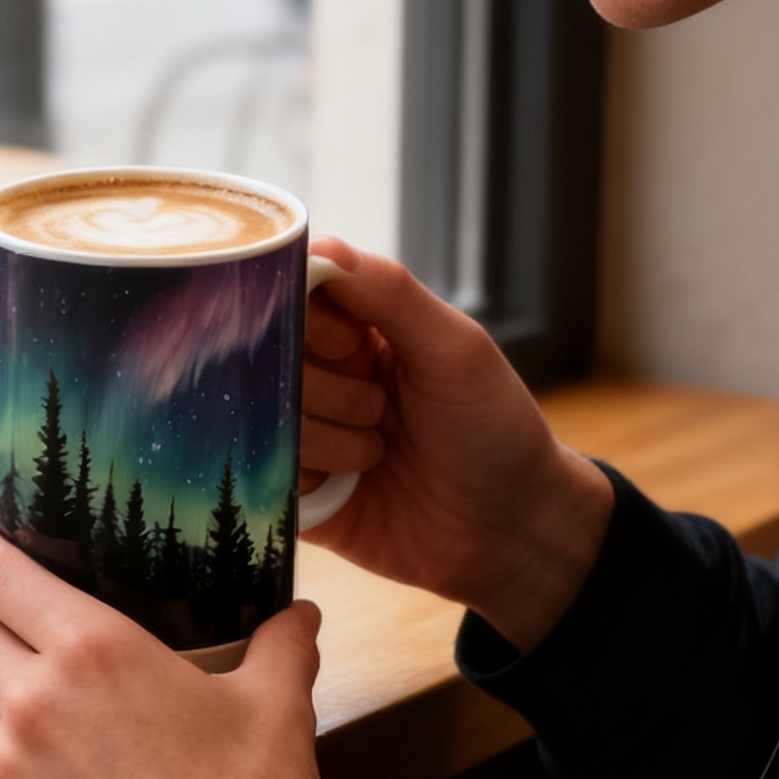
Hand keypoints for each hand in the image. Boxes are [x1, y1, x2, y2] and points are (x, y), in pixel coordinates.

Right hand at [301, 237, 613, 650]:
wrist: (513, 534)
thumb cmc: (496, 431)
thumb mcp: (455, 350)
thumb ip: (390, 293)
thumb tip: (322, 245)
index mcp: (360, 329)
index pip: (293, 298)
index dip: (312, 324)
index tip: (355, 349)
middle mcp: (327, 375)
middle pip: (271, 360)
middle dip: (330, 389)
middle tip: (384, 410)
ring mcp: (310, 434)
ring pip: (265, 418)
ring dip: (330, 440)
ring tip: (382, 453)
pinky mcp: (299, 494)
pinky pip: (265, 473)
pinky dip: (307, 478)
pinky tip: (351, 485)